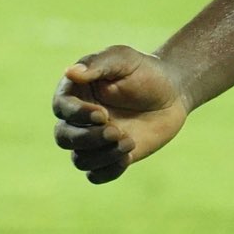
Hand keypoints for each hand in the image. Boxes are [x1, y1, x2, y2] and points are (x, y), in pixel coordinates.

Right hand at [52, 46, 189, 184]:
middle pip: (64, 137)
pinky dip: (107, 171)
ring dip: (102, 155)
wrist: (172, 92)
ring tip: (128, 141)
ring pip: (79, 159)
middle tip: (117, 131)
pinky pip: (96, 175)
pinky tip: (127, 157)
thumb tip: (70, 72)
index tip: (103, 114)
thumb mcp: (123, 59)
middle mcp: (79, 118)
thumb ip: (97, 64)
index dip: (78, 114)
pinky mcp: (110, 156)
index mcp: (75, 92)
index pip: (61, 108)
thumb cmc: (144, 70)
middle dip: (88, 138)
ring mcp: (94, 139)